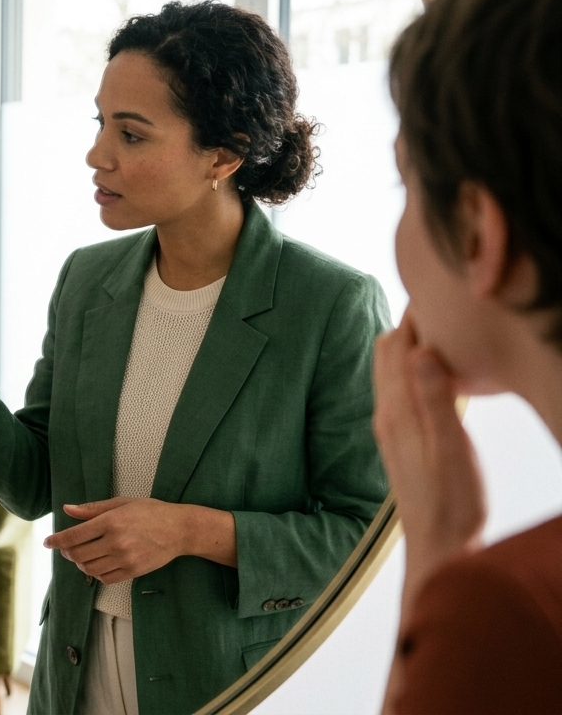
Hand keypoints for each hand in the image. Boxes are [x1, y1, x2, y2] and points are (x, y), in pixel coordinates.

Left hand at [43, 498, 190, 583]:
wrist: (180, 529)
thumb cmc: (151, 512)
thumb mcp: (121, 503)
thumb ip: (92, 508)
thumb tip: (67, 509)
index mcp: (110, 521)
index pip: (73, 536)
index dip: (56, 541)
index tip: (48, 542)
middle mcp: (115, 542)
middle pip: (78, 554)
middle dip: (67, 552)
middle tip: (67, 548)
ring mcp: (125, 559)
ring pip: (89, 569)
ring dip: (81, 564)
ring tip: (83, 556)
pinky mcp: (133, 571)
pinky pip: (106, 579)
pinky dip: (97, 574)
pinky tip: (99, 564)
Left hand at [372, 310, 485, 575]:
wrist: (439, 549)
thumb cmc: (451, 502)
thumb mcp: (450, 448)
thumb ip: (436, 399)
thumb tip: (421, 350)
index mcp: (396, 410)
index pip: (397, 344)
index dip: (416, 315)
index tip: (437, 290)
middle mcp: (386, 414)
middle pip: (386, 350)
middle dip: (409, 323)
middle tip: (440, 303)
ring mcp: (391, 427)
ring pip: (390, 369)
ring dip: (410, 345)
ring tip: (440, 329)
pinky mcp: (401, 440)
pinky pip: (399, 390)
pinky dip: (413, 369)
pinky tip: (436, 372)